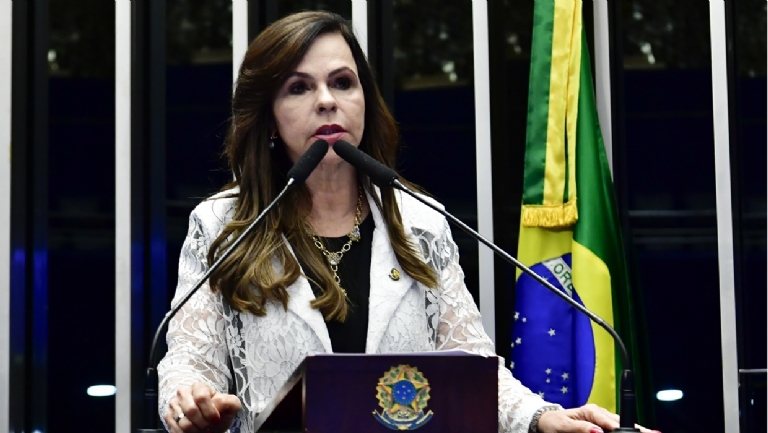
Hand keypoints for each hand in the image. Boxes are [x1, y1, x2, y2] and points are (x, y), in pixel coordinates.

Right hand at [164, 382, 240, 432]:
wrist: (209, 425)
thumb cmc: (219, 414)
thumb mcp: (230, 407)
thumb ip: (231, 402)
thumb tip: (220, 402)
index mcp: (199, 387)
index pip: (201, 397)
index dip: (209, 411)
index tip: (216, 420)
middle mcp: (184, 392)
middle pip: (191, 410)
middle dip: (203, 423)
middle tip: (208, 427)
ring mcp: (174, 404)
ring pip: (183, 422)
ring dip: (195, 430)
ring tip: (202, 430)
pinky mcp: (168, 416)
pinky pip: (175, 429)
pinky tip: (193, 432)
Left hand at [536, 403, 659, 432]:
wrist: (547, 422)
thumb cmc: (554, 423)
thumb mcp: (564, 426)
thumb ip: (580, 427)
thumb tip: (597, 430)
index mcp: (591, 411)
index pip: (612, 422)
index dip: (626, 428)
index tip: (638, 432)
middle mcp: (599, 414)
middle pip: (621, 423)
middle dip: (636, 429)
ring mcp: (602, 420)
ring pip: (621, 425)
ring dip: (633, 430)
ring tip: (650, 432)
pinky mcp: (602, 426)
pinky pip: (615, 429)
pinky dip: (624, 432)